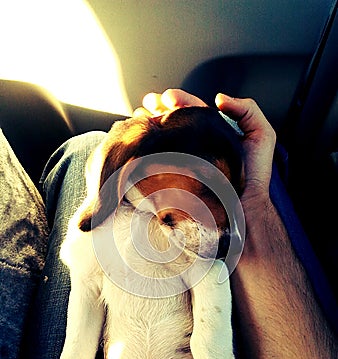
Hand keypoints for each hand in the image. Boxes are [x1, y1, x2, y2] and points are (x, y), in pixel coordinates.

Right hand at [135, 89, 275, 199]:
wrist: (244, 205)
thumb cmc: (254, 175)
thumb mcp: (261, 135)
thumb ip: (247, 109)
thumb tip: (219, 98)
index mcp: (214, 132)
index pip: (194, 110)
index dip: (180, 100)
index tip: (168, 97)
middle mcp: (198, 144)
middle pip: (175, 122)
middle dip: (159, 109)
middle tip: (148, 104)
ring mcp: (187, 160)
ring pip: (165, 138)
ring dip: (151, 125)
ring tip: (140, 118)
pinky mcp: (179, 176)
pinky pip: (161, 160)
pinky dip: (148, 150)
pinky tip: (141, 141)